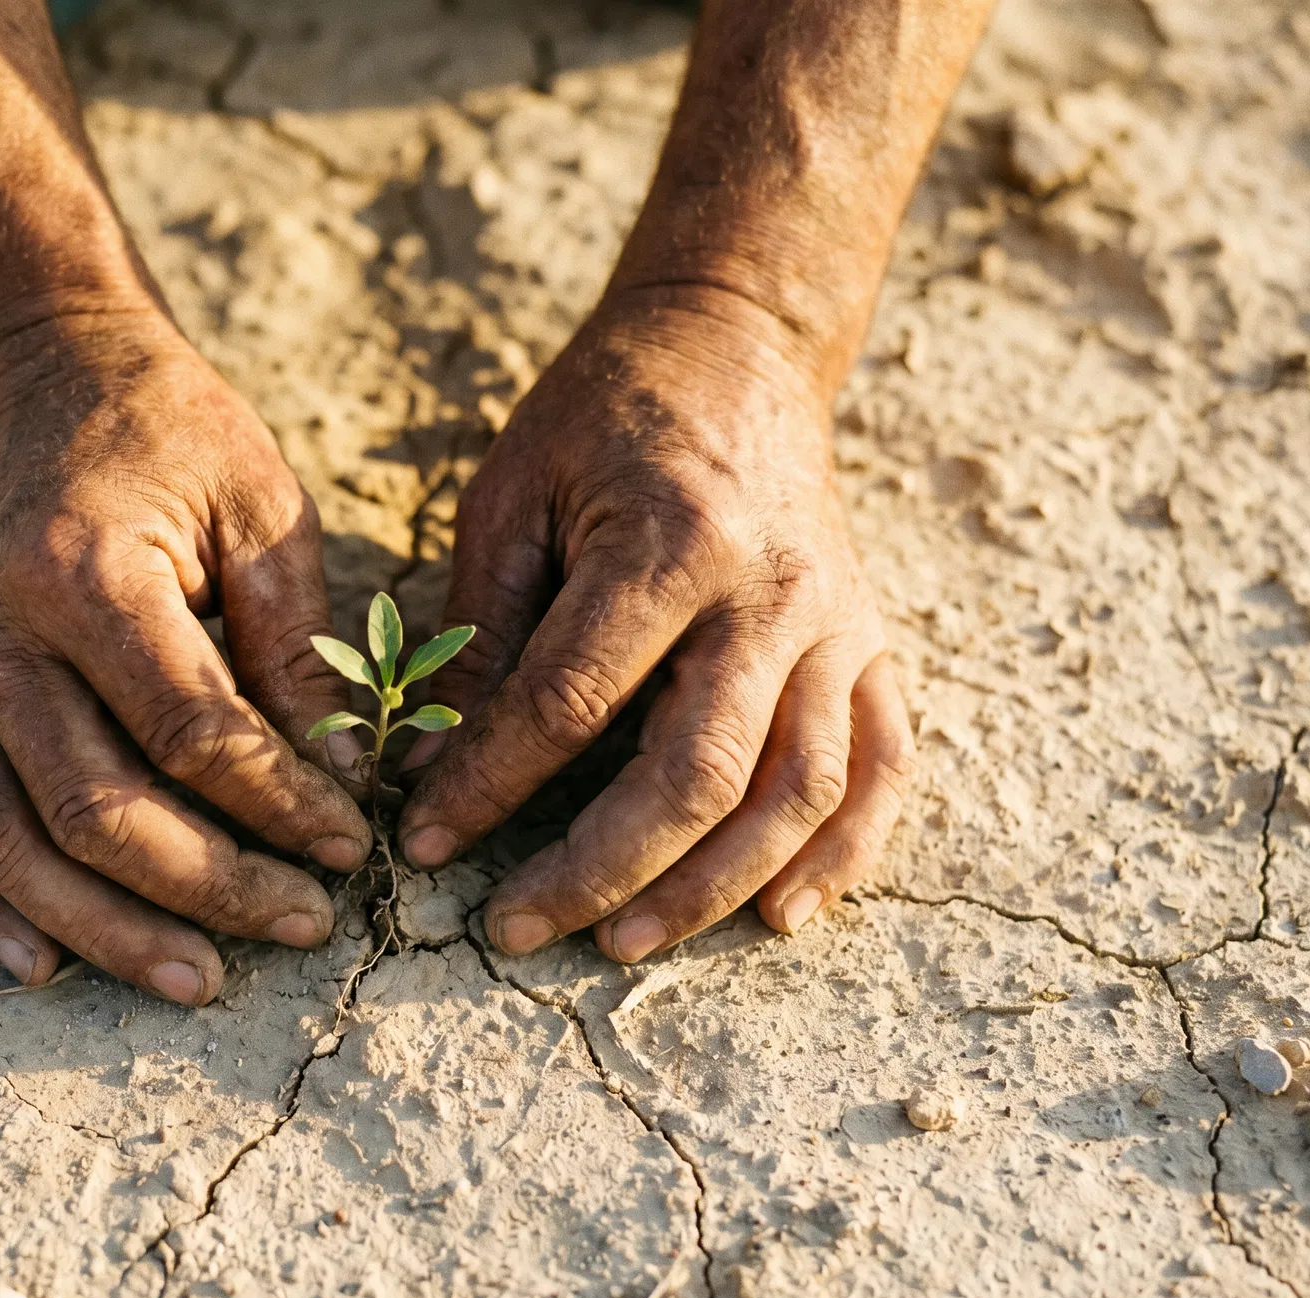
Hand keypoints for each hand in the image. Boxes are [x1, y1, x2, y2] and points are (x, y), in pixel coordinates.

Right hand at [0, 317, 372, 1002]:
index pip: (189, 731)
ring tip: (197, 981)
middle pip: (95, 807)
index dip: (279, 804)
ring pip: (9, 841)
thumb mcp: (262, 503)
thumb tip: (345, 779)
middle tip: (302, 927)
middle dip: (209, 886)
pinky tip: (42, 964)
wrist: (39, 373)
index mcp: (82, 570)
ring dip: (105, 929)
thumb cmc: (168, 433)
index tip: (352, 846)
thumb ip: (298, 643)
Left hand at [397, 295, 913, 961]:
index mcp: (672, 544)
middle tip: (515, 930)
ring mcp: (838, 625)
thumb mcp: (512, 496)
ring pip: (796, 793)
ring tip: (625, 942)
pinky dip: (844, 854)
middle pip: (696, 774)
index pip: (570, 705)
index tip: (424, 844)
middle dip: (598, 871)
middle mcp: (772, 594)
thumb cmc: (603, 417)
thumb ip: (482, 633)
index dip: (488, 787)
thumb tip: (432, 764)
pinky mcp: (873, 642)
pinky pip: (884, 768)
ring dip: (711, 888)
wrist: (737, 344)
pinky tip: (781, 915)